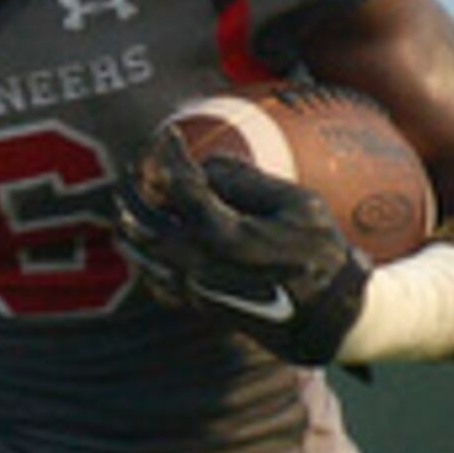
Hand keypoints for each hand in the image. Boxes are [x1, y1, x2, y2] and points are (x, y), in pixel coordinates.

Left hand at [115, 134, 369, 365]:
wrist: (326, 318)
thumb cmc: (319, 255)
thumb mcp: (297, 205)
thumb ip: (248, 181)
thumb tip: (209, 163)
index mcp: (223, 233)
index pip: (180, 185)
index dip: (170, 155)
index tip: (168, 134)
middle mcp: (199, 263)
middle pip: (144, 220)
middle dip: (136, 189)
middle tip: (136, 167)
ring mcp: (194, 287)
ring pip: (143, 253)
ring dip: (131, 223)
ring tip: (127, 200)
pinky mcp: (198, 304)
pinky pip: (156, 280)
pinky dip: (145, 258)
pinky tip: (146, 245)